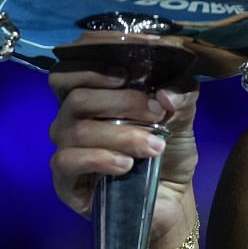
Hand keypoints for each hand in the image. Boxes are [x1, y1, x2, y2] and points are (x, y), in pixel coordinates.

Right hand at [46, 66, 198, 241]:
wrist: (172, 197)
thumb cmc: (168, 150)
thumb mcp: (183, 115)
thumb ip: (181, 93)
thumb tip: (165, 92)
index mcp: (93, 92)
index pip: (76, 60)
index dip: (101, 51)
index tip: (138, 52)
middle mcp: (71, 116)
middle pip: (75, 93)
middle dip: (120, 99)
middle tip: (156, 111)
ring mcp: (65, 147)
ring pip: (77, 129)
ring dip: (121, 135)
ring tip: (155, 147)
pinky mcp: (64, 180)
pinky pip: (68, 160)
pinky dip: (100, 159)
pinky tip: (126, 166)